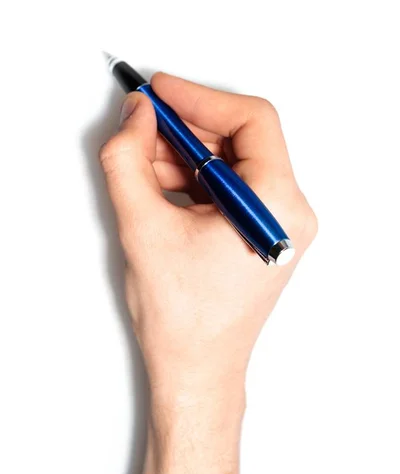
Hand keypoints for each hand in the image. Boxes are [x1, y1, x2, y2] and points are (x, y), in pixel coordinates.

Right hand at [100, 73, 316, 414]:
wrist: (197, 371)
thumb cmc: (183, 320)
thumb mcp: (142, 228)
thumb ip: (128, 160)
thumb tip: (136, 116)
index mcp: (278, 208)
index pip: (251, 121)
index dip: (200, 99)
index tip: (160, 93)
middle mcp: (290, 214)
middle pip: (242, 140)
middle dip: (187, 130)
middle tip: (143, 127)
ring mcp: (280, 226)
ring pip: (234, 164)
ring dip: (187, 157)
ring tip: (143, 167)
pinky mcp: (263, 235)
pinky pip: (231, 189)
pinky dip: (196, 181)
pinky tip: (163, 188)